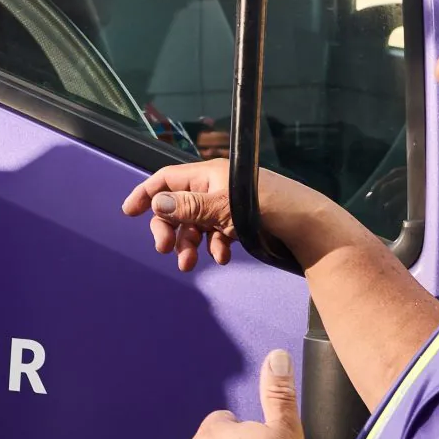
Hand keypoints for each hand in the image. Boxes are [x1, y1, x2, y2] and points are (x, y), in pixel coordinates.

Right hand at [122, 161, 345, 271]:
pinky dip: (213, 246)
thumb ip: (188, 206)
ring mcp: (228, 205)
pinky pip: (216, 234)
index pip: (167, 179)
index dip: (147, 194)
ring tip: (191, 264)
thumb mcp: (223, 207)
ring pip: (196, 224)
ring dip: (189, 243)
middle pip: (178, 205)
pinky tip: (222, 257)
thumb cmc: (270, 208)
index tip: (129, 212)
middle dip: (169, 228)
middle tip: (164, 250)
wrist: (309, 227)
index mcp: (210, 174)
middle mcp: (216, 187)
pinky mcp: (241, 222)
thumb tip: (157, 203)